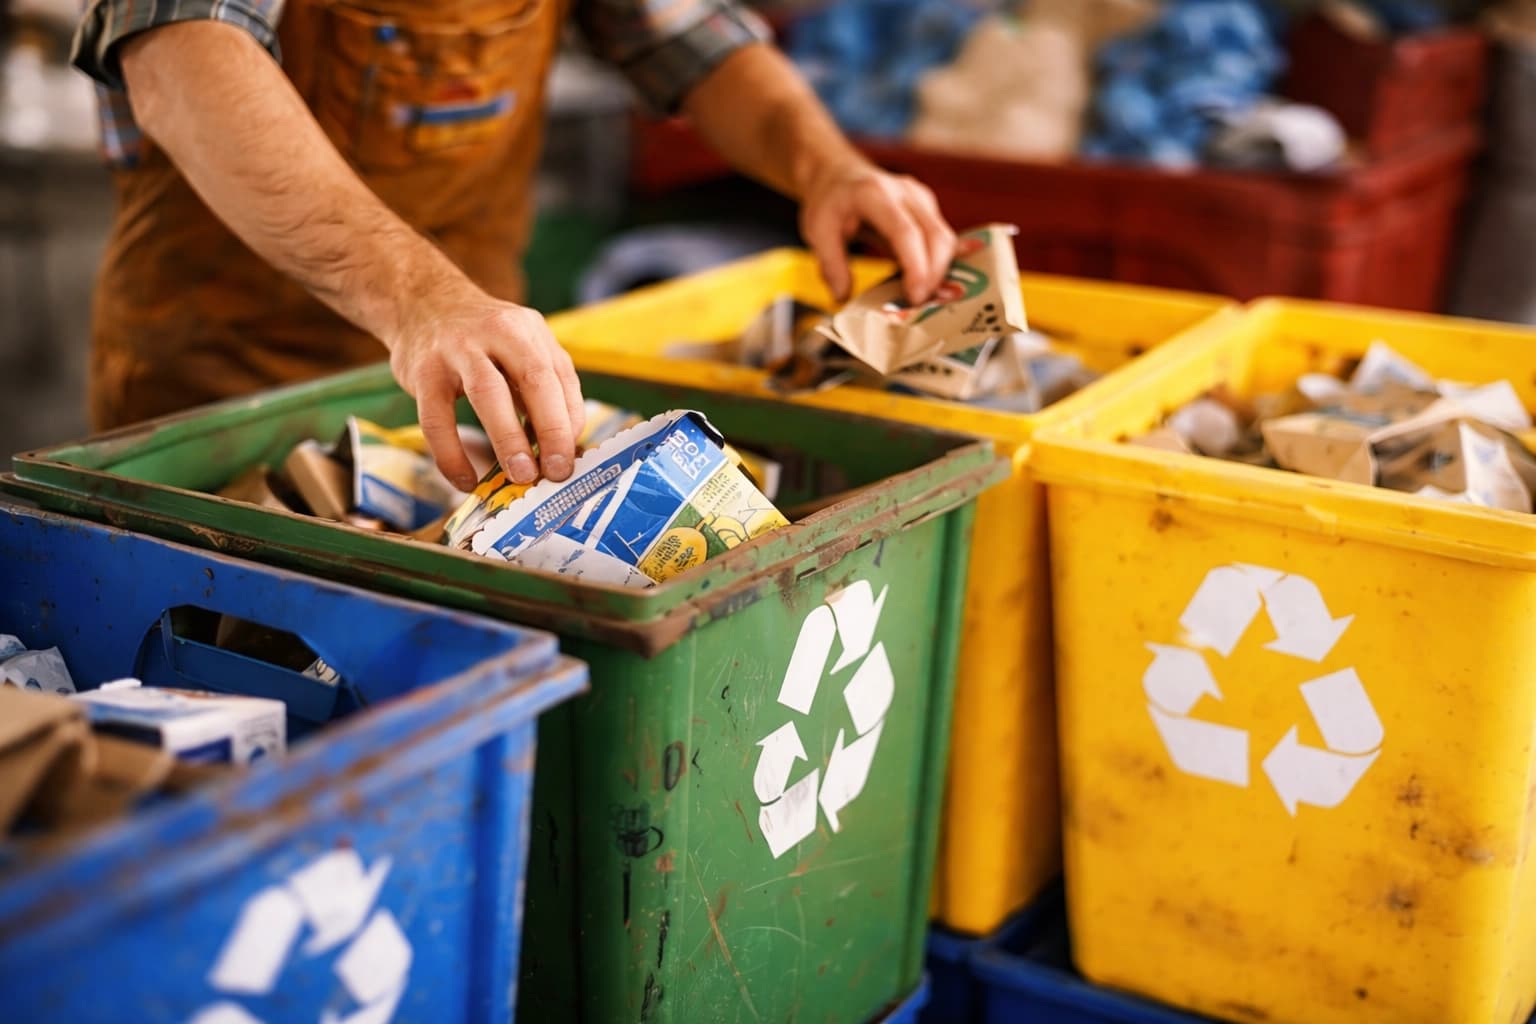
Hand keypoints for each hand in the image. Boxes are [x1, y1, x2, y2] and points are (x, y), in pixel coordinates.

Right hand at [387, 281, 584, 489]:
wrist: (421, 302)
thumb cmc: (482, 339)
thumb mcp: (519, 348)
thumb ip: (543, 390)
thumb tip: (562, 448)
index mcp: (529, 331)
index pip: (561, 378)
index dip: (570, 423)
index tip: (571, 461)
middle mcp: (498, 332)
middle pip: (534, 379)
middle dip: (551, 430)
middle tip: (557, 473)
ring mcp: (458, 348)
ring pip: (488, 393)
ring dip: (509, 439)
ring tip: (520, 476)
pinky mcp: (424, 370)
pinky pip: (437, 419)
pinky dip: (452, 454)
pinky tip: (465, 480)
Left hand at [799, 160, 956, 304]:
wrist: (838, 173)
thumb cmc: (829, 201)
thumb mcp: (817, 231)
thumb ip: (831, 264)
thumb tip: (842, 297)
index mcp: (875, 194)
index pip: (906, 233)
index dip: (916, 268)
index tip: (915, 297)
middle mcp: (906, 192)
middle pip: (936, 236)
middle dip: (934, 276)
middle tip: (919, 306)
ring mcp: (921, 198)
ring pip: (945, 239)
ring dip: (940, 272)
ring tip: (922, 299)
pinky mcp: (928, 208)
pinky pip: (942, 239)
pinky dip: (940, 263)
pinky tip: (932, 285)